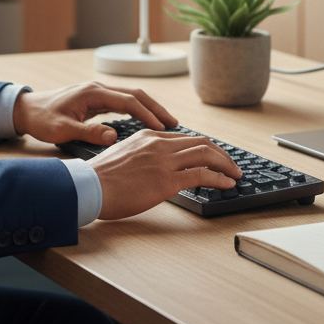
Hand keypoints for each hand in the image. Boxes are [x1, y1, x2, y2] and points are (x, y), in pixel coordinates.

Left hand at [12, 81, 177, 145]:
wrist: (27, 110)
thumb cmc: (42, 119)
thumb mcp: (62, 130)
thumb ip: (88, 132)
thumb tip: (113, 135)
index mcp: (93, 93)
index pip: (129, 101)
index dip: (148, 114)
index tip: (162, 128)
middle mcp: (98, 89)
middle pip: (135, 95)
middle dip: (156, 108)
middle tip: (174, 123)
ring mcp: (98, 93)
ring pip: (131, 97)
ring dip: (149, 108)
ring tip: (165, 123)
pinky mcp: (95, 99)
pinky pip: (123, 102)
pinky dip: (137, 110)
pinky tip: (145, 121)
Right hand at [88, 129, 242, 219]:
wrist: (89, 187)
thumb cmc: (100, 179)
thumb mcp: (124, 156)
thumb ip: (142, 155)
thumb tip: (154, 167)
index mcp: (148, 137)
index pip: (185, 138)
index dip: (204, 148)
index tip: (213, 158)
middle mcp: (158, 144)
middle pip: (200, 143)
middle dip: (220, 154)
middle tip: (231, 165)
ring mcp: (163, 161)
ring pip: (205, 155)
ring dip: (225, 164)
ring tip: (235, 174)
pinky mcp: (166, 180)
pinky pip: (201, 175)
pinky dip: (219, 178)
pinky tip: (227, 184)